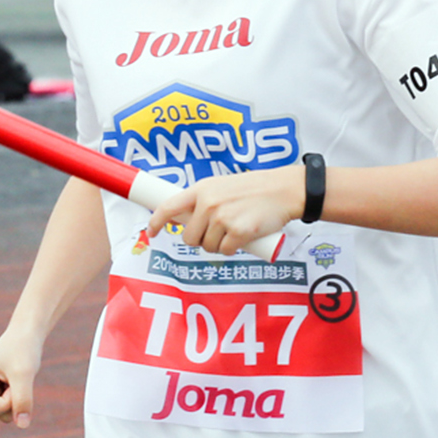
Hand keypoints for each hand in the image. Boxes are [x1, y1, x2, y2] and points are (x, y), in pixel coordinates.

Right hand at [0, 328, 43, 428]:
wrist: (26, 334)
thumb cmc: (24, 350)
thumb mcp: (25, 374)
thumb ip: (23, 400)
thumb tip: (22, 425)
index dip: (11, 401)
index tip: (17, 380)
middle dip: (12, 400)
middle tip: (17, 377)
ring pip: (1, 412)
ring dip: (14, 399)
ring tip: (15, 378)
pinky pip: (5, 406)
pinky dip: (15, 395)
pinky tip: (13, 379)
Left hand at [147, 165, 302, 255]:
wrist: (284, 190)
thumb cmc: (256, 188)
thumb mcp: (222, 185)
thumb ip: (201, 200)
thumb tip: (180, 219)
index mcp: (202, 189)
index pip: (168, 207)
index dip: (156, 222)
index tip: (152, 232)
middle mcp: (208, 203)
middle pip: (189, 237)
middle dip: (200, 240)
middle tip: (217, 231)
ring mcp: (222, 218)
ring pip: (207, 247)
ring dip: (219, 245)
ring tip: (235, 229)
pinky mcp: (238, 231)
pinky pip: (225, 251)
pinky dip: (233, 249)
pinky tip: (243, 236)